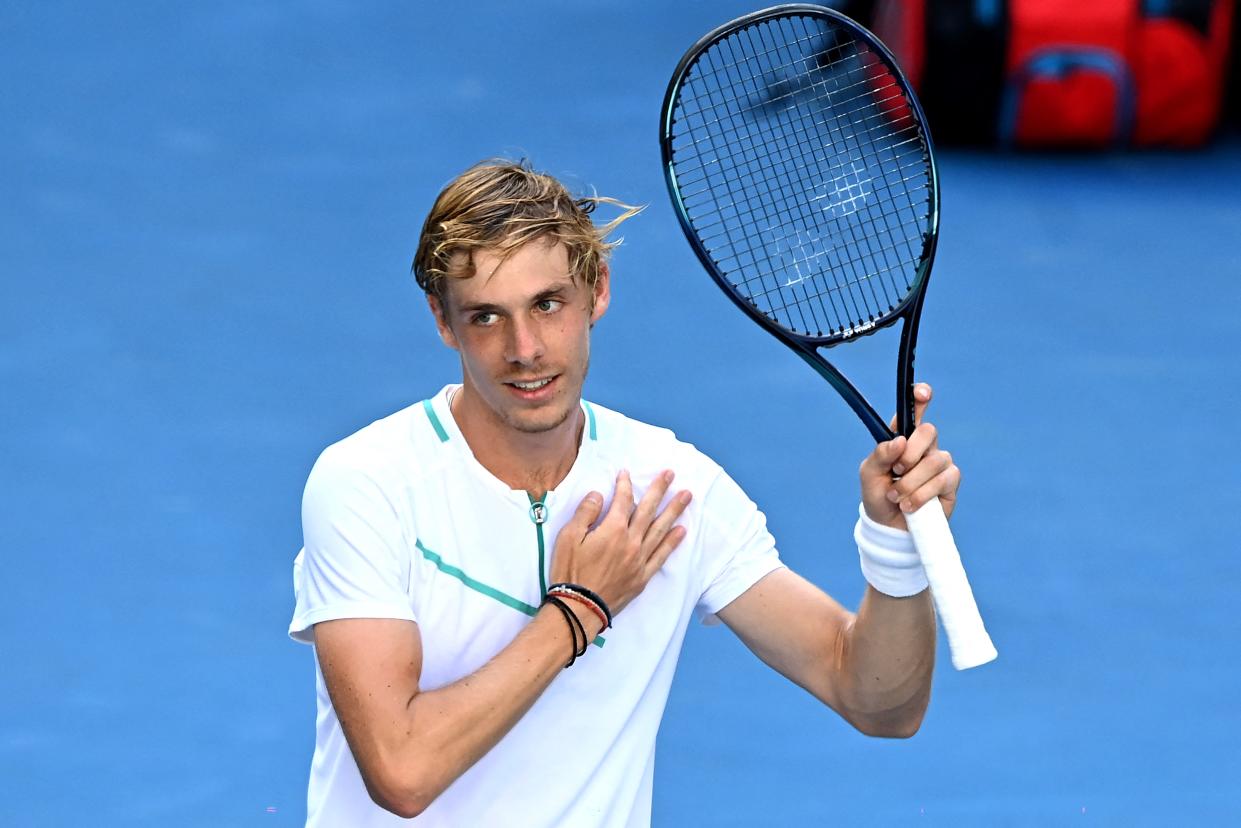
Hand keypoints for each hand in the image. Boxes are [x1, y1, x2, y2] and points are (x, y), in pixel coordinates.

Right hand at [550, 470, 691, 629]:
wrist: (579, 608)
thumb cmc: (570, 572)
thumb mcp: (568, 537)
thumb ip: (585, 513)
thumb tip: (599, 495)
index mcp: (613, 530)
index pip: (623, 500)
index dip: (625, 485)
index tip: (626, 473)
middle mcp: (631, 542)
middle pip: (648, 510)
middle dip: (659, 489)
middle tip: (670, 473)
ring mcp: (640, 559)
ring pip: (661, 530)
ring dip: (674, 511)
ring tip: (687, 496)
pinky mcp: (643, 576)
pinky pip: (662, 555)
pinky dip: (673, 542)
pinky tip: (681, 531)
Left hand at [858, 383, 959, 530]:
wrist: (889, 527)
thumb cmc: (878, 496)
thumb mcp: (869, 475)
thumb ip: (880, 455)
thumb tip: (898, 442)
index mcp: (902, 438)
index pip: (915, 411)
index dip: (921, 397)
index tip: (923, 393)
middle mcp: (924, 447)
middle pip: (929, 431)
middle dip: (911, 453)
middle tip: (896, 471)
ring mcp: (939, 463)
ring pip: (934, 460)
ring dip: (911, 482)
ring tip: (897, 496)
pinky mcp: (950, 482)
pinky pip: (943, 480)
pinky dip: (921, 494)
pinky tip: (909, 505)